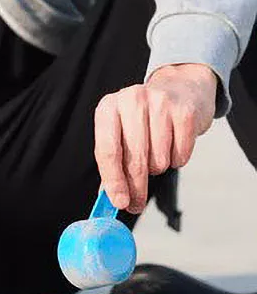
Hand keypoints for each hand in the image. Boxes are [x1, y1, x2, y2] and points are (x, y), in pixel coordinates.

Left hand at [94, 63, 217, 212]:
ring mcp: (160, 103)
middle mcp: (131, 100)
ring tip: (156, 154)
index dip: (113, 181)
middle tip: (136, 204)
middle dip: (136, 188)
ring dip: (157, 167)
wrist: (181, 89)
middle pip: (133, 159)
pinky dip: (176, 159)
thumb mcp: (120, 133)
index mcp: (108, 108)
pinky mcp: (185, 112)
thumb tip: (110, 199)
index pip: (107, 151)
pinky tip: (173, 146)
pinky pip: (180, 155)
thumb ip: (112, 164)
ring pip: (158, 160)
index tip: (119, 202)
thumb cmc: (144, 119)